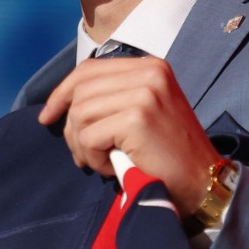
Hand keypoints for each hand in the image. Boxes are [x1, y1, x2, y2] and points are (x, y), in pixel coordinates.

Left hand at [38, 56, 221, 215]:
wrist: (202, 182)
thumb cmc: (165, 152)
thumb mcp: (140, 111)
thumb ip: (110, 97)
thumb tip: (60, 102)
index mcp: (149, 67)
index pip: (89, 70)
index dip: (61, 93)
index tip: (47, 116)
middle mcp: (149, 73)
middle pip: (80, 93)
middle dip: (71, 128)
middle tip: (83, 154)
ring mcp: (144, 93)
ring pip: (80, 115)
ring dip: (82, 146)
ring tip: (102, 161)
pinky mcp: (137, 118)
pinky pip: (89, 137)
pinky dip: (93, 158)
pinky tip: (112, 167)